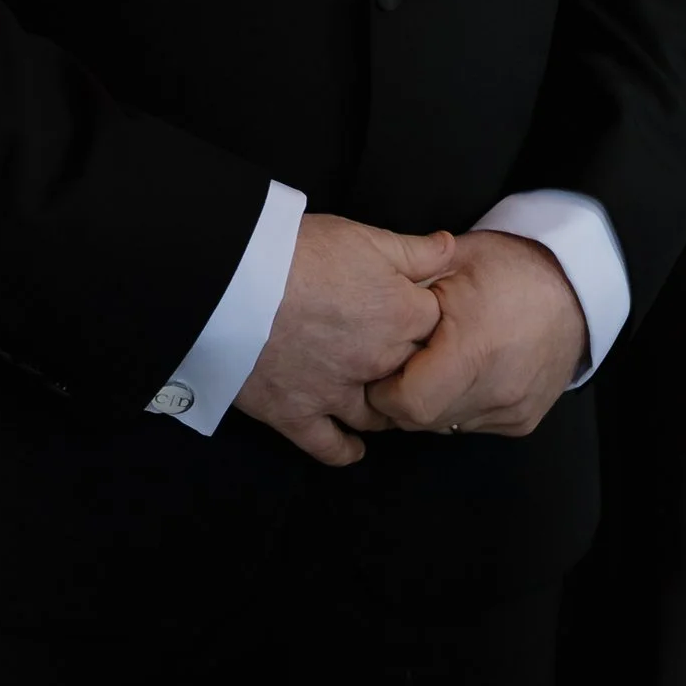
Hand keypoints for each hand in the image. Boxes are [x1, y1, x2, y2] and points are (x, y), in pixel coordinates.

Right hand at [234, 213, 454, 468]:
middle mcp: (380, 362)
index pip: (436, 324)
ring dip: (383, 407)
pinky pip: (330, 445)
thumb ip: (415, 249)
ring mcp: (338, 393)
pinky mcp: (297, 413)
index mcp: (403, 315)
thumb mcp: (364, 235)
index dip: (422, 315)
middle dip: (408, 363)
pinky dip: (344, 450)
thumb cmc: (298, 250)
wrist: (233, 280)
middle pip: (412, 371)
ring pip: (378, 413)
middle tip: (395, 353)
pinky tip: (354, 448)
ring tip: (379, 399)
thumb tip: (452, 251)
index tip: (411, 311)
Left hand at [367, 229, 585, 440]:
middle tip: (402, 361)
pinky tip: (463, 372)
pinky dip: (456, 405)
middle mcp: (498, 390)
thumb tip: (359, 315)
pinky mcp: (522, 421)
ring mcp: (513, 410)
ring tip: (435, 362)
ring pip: (443, 426)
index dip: (382, 389)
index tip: (380, 364)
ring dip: (428, 402)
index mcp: (475, 351)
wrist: (576, 285)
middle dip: (399, 397)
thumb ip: (403, 288)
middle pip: (420, 420)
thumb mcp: (452, 262)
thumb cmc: (510, 268)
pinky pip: (470, 425)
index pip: (406, 403)